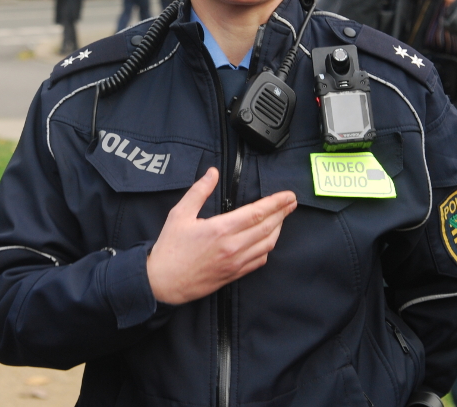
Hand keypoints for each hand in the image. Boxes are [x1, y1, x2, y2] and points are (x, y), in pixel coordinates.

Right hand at [146, 167, 296, 304]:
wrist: (164, 282)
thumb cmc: (170, 247)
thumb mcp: (179, 214)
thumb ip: (199, 191)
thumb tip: (213, 173)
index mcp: (221, 229)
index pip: (258, 213)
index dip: (276, 203)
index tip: (288, 195)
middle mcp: (233, 247)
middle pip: (268, 227)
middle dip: (283, 213)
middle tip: (292, 202)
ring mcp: (236, 263)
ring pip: (267, 244)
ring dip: (278, 229)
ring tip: (282, 217)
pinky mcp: (234, 274)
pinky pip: (259, 260)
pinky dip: (268, 247)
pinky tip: (267, 240)